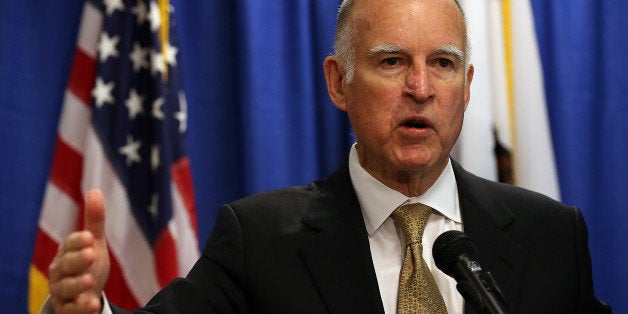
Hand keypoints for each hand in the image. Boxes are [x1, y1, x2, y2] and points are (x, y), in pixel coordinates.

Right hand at [48, 189, 110, 313]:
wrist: (83, 295)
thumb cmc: (87, 264)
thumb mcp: (94, 243)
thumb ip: (94, 221)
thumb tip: (95, 190)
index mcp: (67, 252)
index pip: (69, 244)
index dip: (78, 241)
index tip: (89, 237)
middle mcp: (60, 272)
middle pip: (65, 265)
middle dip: (77, 260)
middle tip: (92, 254)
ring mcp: (62, 292)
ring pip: (65, 288)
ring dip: (76, 284)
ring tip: (90, 281)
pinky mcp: (67, 309)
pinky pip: (70, 310)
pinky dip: (80, 308)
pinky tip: (92, 304)